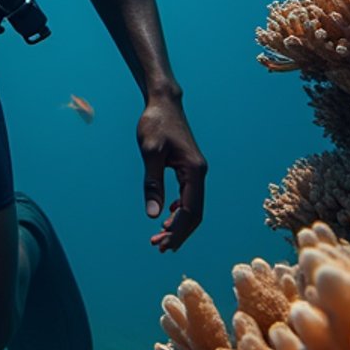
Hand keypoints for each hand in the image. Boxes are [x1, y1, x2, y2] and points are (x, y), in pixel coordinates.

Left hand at [137, 94, 206, 252]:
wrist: (163, 102)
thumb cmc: (155, 123)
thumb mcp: (150, 153)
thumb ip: (152, 184)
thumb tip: (153, 215)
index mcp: (194, 171)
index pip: (190, 211)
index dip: (177, 231)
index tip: (161, 244)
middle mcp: (200, 173)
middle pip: (194, 214)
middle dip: (178, 233)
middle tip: (159, 247)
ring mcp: (196, 171)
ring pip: (192, 206)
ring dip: (178, 224)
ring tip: (160, 237)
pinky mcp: (189, 168)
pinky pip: (188, 197)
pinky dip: (178, 211)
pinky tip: (166, 216)